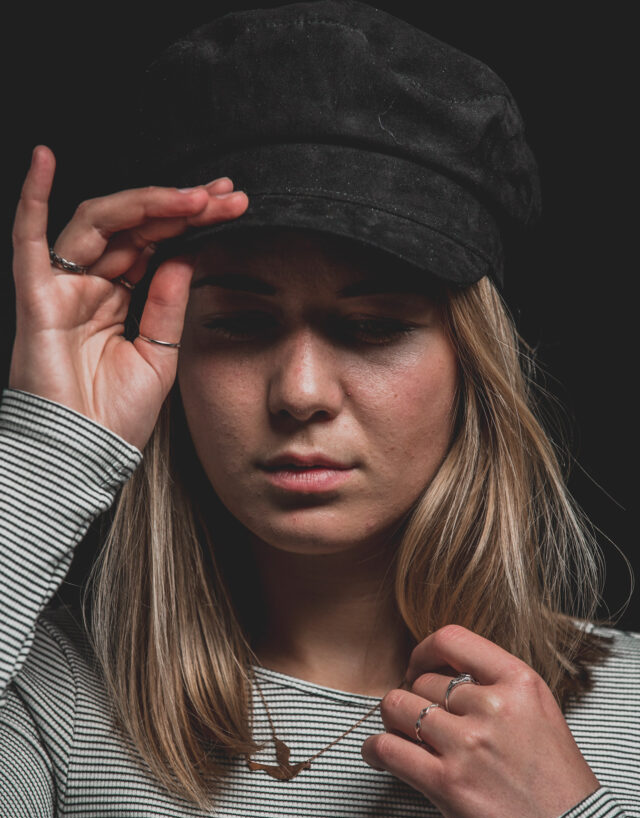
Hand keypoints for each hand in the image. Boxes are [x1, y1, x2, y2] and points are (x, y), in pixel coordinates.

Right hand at [9, 145, 248, 450]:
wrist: (83, 455)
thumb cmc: (114, 418)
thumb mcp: (159, 358)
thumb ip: (168, 307)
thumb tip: (184, 257)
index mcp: (119, 301)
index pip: (156, 245)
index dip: (191, 223)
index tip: (233, 207)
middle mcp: (91, 288)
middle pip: (134, 228)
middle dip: (182, 207)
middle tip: (228, 196)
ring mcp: (63, 289)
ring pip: (99, 225)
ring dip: (146, 203)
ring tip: (194, 197)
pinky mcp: (37, 298)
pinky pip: (26, 240)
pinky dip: (31, 197)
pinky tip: (44, 159)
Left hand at [361, 624, 600, 817]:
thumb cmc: (555, 780)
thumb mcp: (538, 713)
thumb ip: (496, 688)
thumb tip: (439, 676)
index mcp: (520, 682)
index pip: (452, 640)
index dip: (424, 652)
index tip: (418, 669)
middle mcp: (494, 706)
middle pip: (422, 681)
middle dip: (413, 699)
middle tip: (418, 722)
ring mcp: (469, 744)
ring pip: (397, 708)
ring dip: (392, 722)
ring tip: (398, 735)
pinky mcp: (447, 783)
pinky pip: (387, 749)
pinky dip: (374, 750)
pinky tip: (378, 755)